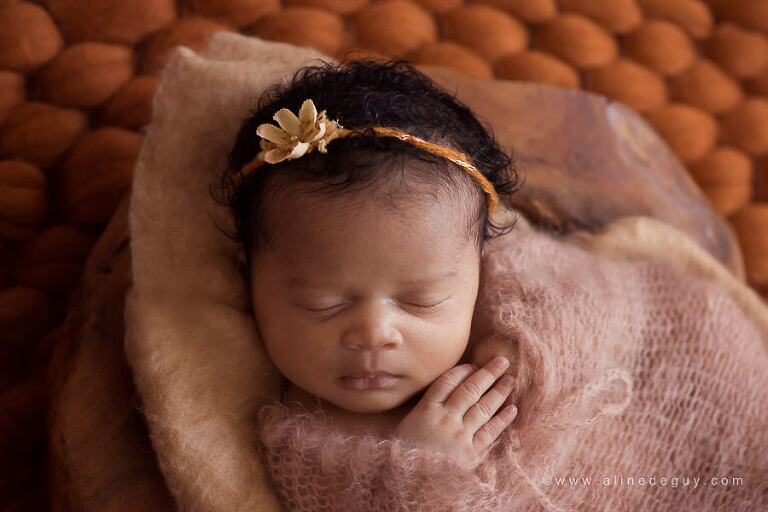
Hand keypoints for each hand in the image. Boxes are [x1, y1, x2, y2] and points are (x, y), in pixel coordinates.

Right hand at [394, 356, 517, 470]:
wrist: (409, 485)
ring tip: (510, 380)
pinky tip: (512, 409)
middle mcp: (444, 419)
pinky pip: (490, 432)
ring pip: (483, 408)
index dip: (463, 371)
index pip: (448, 382)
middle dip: (487, 373)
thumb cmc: (404, 455)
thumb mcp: (407, 427)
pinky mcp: (470, 454)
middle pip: (469, 390)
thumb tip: (443, 396)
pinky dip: (502, 419)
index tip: (474, 365)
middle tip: (502, 361)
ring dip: (499, 392)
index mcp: (425, 410)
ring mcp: (459, 436)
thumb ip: (424, 410)